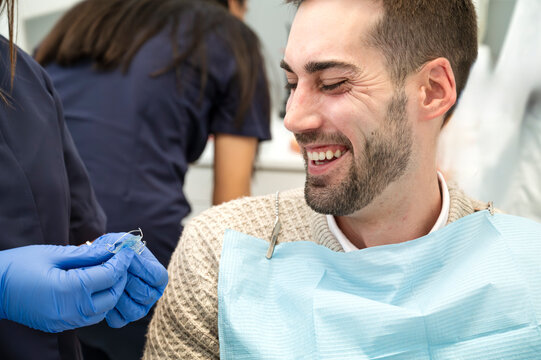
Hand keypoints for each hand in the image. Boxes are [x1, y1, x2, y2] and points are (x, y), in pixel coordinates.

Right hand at [0, 243, 133, 332]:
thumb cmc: (19, 266)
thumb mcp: (53, 253)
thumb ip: (86, 254)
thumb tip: (111, 248)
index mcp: (69, 290)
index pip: (109, 276)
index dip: (121, 261)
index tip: (126, 248)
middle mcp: (70, 311)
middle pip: (112, 296)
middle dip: (120, 276)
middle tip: (120, 259)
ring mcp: (65, 321)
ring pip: (104, 309)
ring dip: (111, 291)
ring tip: (108, 270)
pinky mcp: (61, 325)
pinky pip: (90, 316)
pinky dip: (99, 302)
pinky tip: (94, 285)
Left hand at [91, 233, 168, 326]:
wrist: (98, 263)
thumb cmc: (112, 251)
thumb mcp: (119, 241)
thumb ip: (124, 244)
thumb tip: (127, 253)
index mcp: (158, 275)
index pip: (157, 276)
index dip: (141, 268)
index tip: (125, 259)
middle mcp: (152, 294)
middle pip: (145, 294)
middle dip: (126, 281)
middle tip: (112, 271)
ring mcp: (139, 308)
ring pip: (134, 311)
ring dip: (117, 297)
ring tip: (107, 283)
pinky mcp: (123, 318)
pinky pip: (118, 320)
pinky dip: (108, 310)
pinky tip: (103, 295)